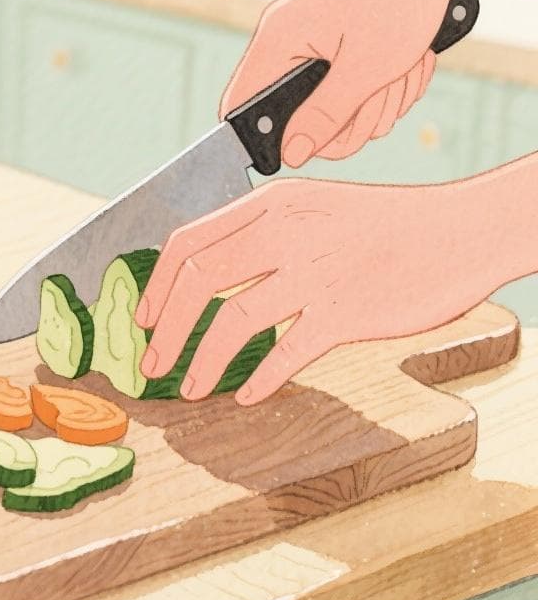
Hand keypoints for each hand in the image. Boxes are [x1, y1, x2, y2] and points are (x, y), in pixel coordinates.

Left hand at [134, 177, 500, 404]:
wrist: (455, 233)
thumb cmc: (380, 224)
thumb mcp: (311, 206)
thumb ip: (258, 232)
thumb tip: (203, 271)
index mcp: (270, 204)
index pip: (187, 242)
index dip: (156, 286)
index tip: (144, 319)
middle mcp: (285, 233)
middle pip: (199, 282)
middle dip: (166, 331)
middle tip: (152, 364)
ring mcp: (315, 272)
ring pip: (234, 321)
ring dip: (202, 361)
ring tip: (189, 387)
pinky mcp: (345, 312)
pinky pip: (286, 352)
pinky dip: (259, 379)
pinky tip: (245, 395)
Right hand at [220, 0, 461, 166]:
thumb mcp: (365, 69)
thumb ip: (324, 117)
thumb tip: (292, 154)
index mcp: (276, 42)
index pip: (240, 107)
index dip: (267, 138)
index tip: (310, 145)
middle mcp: (284, 42)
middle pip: (293, 119)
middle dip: (344, 124)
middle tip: (378, 103)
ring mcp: (309, 43)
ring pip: (328, 110)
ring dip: (371, 106)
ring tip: (399, 75)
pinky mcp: (333, 44)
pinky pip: (348, 91)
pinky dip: (379, 89)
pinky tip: (402, 67)